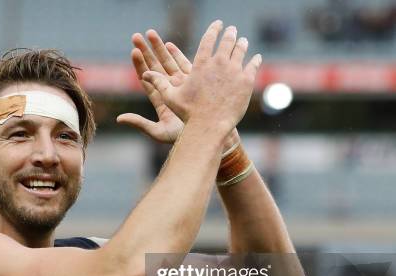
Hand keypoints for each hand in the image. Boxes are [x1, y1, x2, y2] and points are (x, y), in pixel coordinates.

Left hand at [116, 30, 186, 143]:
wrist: (208, 135)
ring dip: (159, 48)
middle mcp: (169, 90)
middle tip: (136, 36)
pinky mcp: (195, 82)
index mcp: (160, 100)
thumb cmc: (183, 138)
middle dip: (146, 51)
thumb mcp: (158, 132)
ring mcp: (182, 85)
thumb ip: (139, 123)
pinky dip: (177, 54)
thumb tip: (119, 119)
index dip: (139, 65)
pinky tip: (169, 44)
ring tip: (150, 33)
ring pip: (168, 63)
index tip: (134, 52)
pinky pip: (184, 65)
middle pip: (154, 67)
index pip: (146, 79)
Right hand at [137, 21, 260, 133]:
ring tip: (243, 40)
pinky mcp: (246, 81)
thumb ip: (159, 83)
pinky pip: (253, 66)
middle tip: (232, 30)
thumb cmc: (188, 113)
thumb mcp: (170, 97)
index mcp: (201, 63)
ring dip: (242, 43)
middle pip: (227, 41)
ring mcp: (235, 71)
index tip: (218, 23)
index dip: (214, 29)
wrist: (210, 126)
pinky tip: (256, 57)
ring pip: (241, 51)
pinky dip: (254, 60)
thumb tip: (144, 74)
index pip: (209, 39)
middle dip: (230, 33)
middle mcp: (219, 63)